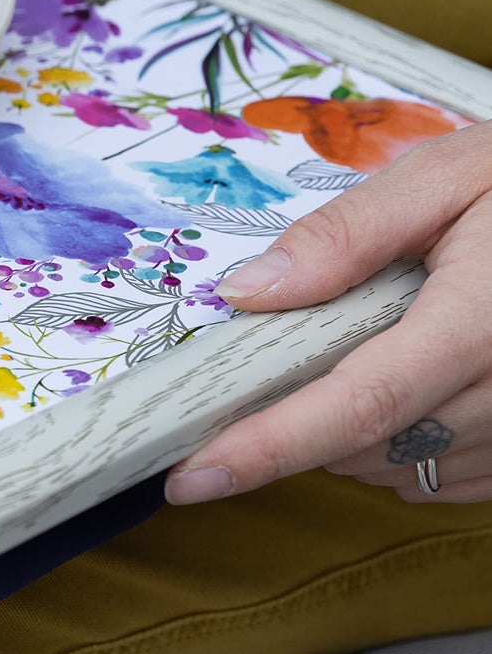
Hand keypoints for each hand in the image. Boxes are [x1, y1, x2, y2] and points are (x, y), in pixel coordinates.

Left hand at [165, 120, 491, 505]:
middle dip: (297, 422)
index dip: (267, 447)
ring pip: (404, 467)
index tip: (190, 476)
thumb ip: (346, 236)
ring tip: (352, 353)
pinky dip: (401, 444)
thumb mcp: (444, 178)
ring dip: (350, 435)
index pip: (359, 404)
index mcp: (483, 324)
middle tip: (263, 367)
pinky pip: (446, 475)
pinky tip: (403, 385)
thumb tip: (247, 292)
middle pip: (372, 445)